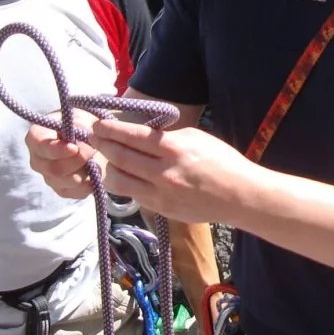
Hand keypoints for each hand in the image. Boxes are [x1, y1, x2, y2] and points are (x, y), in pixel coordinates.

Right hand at [24, 109, 102, 200]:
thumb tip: (80, 132)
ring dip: (85, 171)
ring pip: (66, 182)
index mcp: (36, 138)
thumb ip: (78, 123)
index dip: (57, 150)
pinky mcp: (62, 190)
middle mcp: (38, 160)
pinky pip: (76, 192)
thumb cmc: (79, 124)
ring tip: (95, 158)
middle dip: (77, 161)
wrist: (90, 140)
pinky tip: (95, 170)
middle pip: (53, 169)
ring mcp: (48, 177)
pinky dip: (89, 183)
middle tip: (93, 149)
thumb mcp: (79, 117)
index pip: (40, 147)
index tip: (74, 148)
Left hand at [89, 120, 254, 223]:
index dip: (111, 130)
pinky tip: (122, 176)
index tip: (98, 125)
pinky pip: (133, 195)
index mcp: (174, 149)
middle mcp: (163, 172)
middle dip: (102, 146)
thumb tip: (142, 133)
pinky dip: (124, 183)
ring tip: (104, 159)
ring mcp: (161, 194)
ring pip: (120, 181)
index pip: (132, 136)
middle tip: (93, 138)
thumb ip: (167, 136)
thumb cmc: (222, 161)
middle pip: (120, 157)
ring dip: (108, 168)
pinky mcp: (161, 210)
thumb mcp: (196, 138)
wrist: (240, 196)